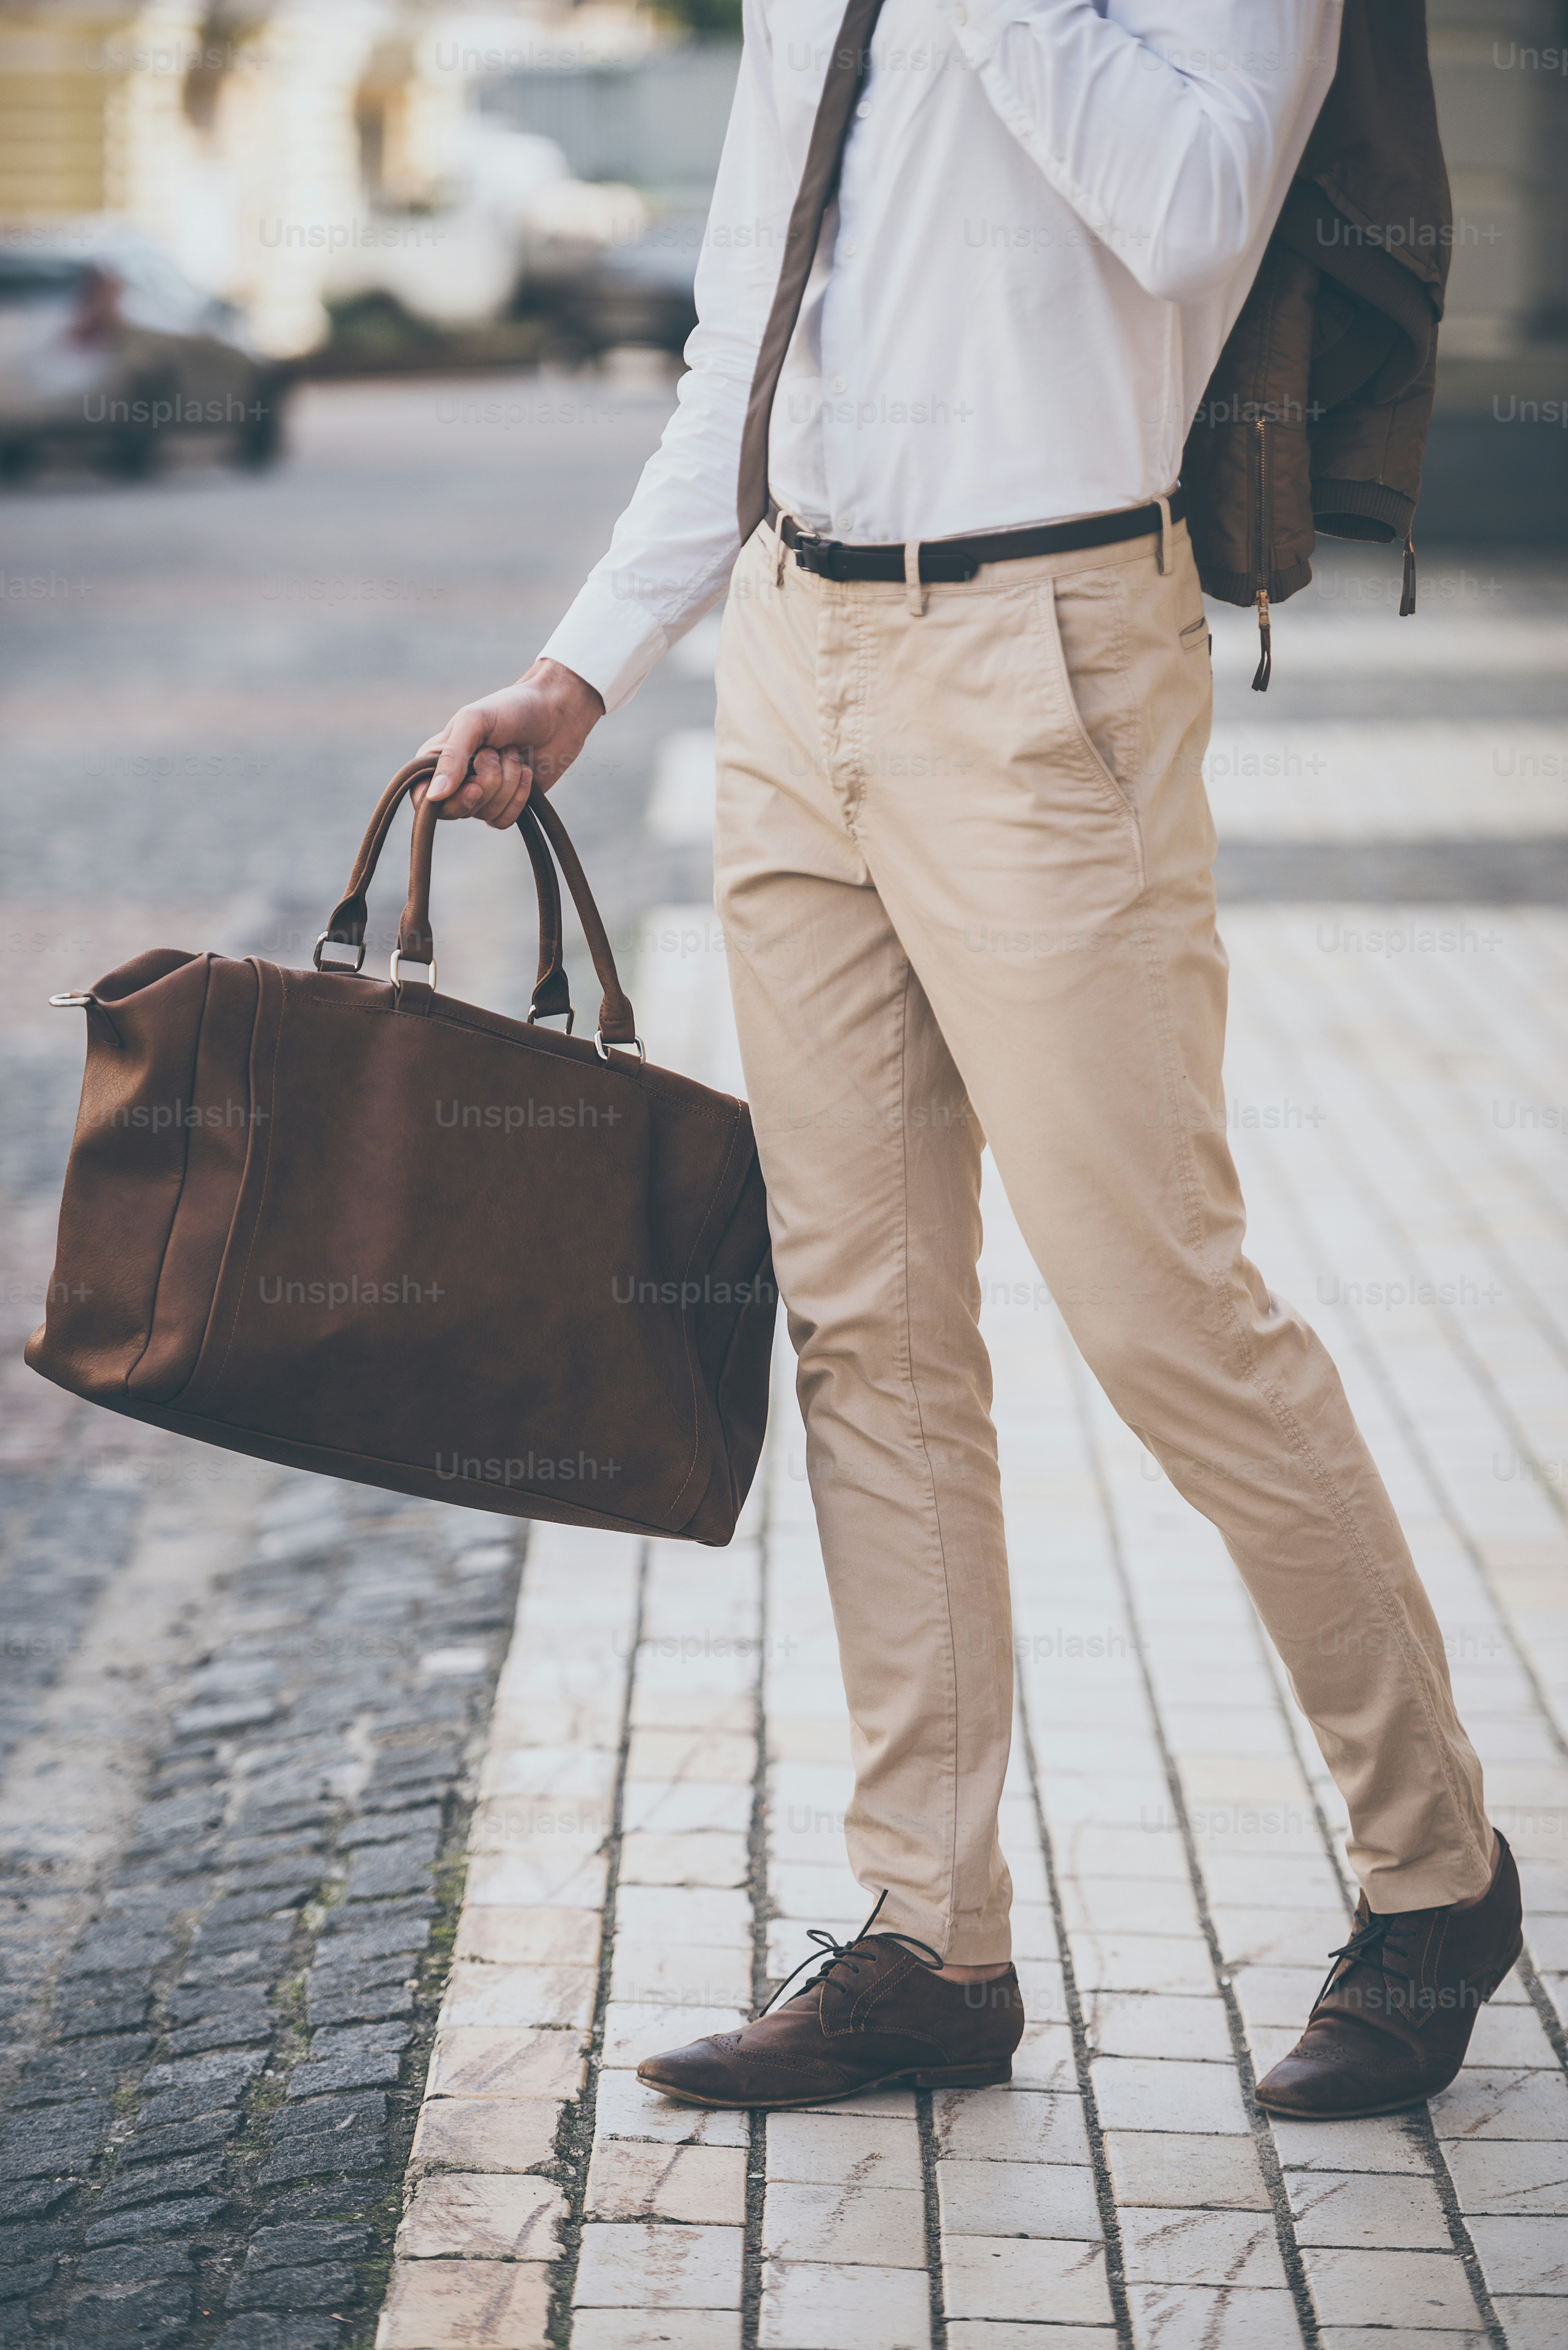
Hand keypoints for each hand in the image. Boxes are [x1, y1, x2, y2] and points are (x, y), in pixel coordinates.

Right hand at [415, 657, 604, 827]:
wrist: (557, 712)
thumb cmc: (512, 709)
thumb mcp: (475, 722)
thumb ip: (451, 757)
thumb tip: (434, 796)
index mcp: (437, 759)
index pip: (423, 798)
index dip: (443, 800)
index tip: (470, 783)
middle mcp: (455, 780)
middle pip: (455, 810)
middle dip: (484, 783)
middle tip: (494, 755)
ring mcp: (482, 794)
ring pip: (484, 813)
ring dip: (507, 783)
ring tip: (513, 754)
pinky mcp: (506, 804)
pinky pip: (503, 820)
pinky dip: (519, 798)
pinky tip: (527, 772)